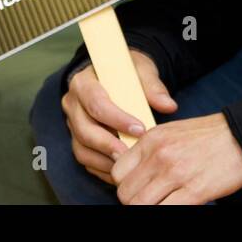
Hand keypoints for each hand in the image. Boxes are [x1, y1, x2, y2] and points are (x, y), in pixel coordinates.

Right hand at [61, 48, 177, 185]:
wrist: (115, 75)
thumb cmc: (127, 73)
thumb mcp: (140, 71)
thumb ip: (153, 87)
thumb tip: (168, 106)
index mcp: (84, 83)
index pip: (96, 103)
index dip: (117, 119)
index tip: (140, 129)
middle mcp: (73, 104)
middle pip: (85, 130)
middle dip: (109, 145)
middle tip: (132, 154)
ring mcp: (73, 124)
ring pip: (82, 149)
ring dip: (105, 161)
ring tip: (129, 166)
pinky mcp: (78, 140)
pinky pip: (86, 159)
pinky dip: (103, 168)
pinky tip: (123, 170)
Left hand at [110, 112, 241, 203]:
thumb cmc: (208, 137)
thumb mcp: (171, 132)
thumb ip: (148, 151)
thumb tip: (128, 172)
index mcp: (151, 140)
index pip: (117, 173)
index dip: (125, 186)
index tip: (138, 189)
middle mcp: (159, 155)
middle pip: (125, 194)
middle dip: (135, 203)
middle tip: (151, 201)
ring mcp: (176, 174)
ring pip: (140, 206)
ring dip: (149, 209)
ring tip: (164, 203)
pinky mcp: (195, 191)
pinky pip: (165, 212)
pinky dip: (166, 212)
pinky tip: (177, 206)